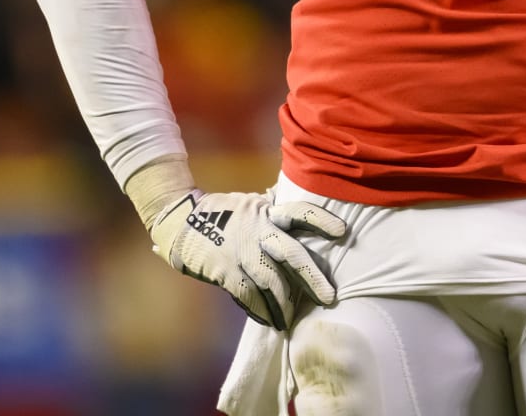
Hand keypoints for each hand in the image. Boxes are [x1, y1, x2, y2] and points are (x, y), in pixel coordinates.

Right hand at [149, 190, 348, 329]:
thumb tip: (300, 215)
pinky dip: (261, 310)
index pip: (300, 212)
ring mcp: (241, 251)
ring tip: (293, 319)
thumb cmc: (222, 213)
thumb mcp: (251, 204)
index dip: (321, 220)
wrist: (181, 222)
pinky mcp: (225, 270)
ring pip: (271, 280)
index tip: (344, 231)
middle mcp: (258, 230)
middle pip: (291, 253)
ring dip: (285, 303)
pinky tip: (270, 320)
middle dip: (312, 277)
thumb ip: (274, 211)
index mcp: (267, 212)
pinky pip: (248, 295)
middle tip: (330, 297)